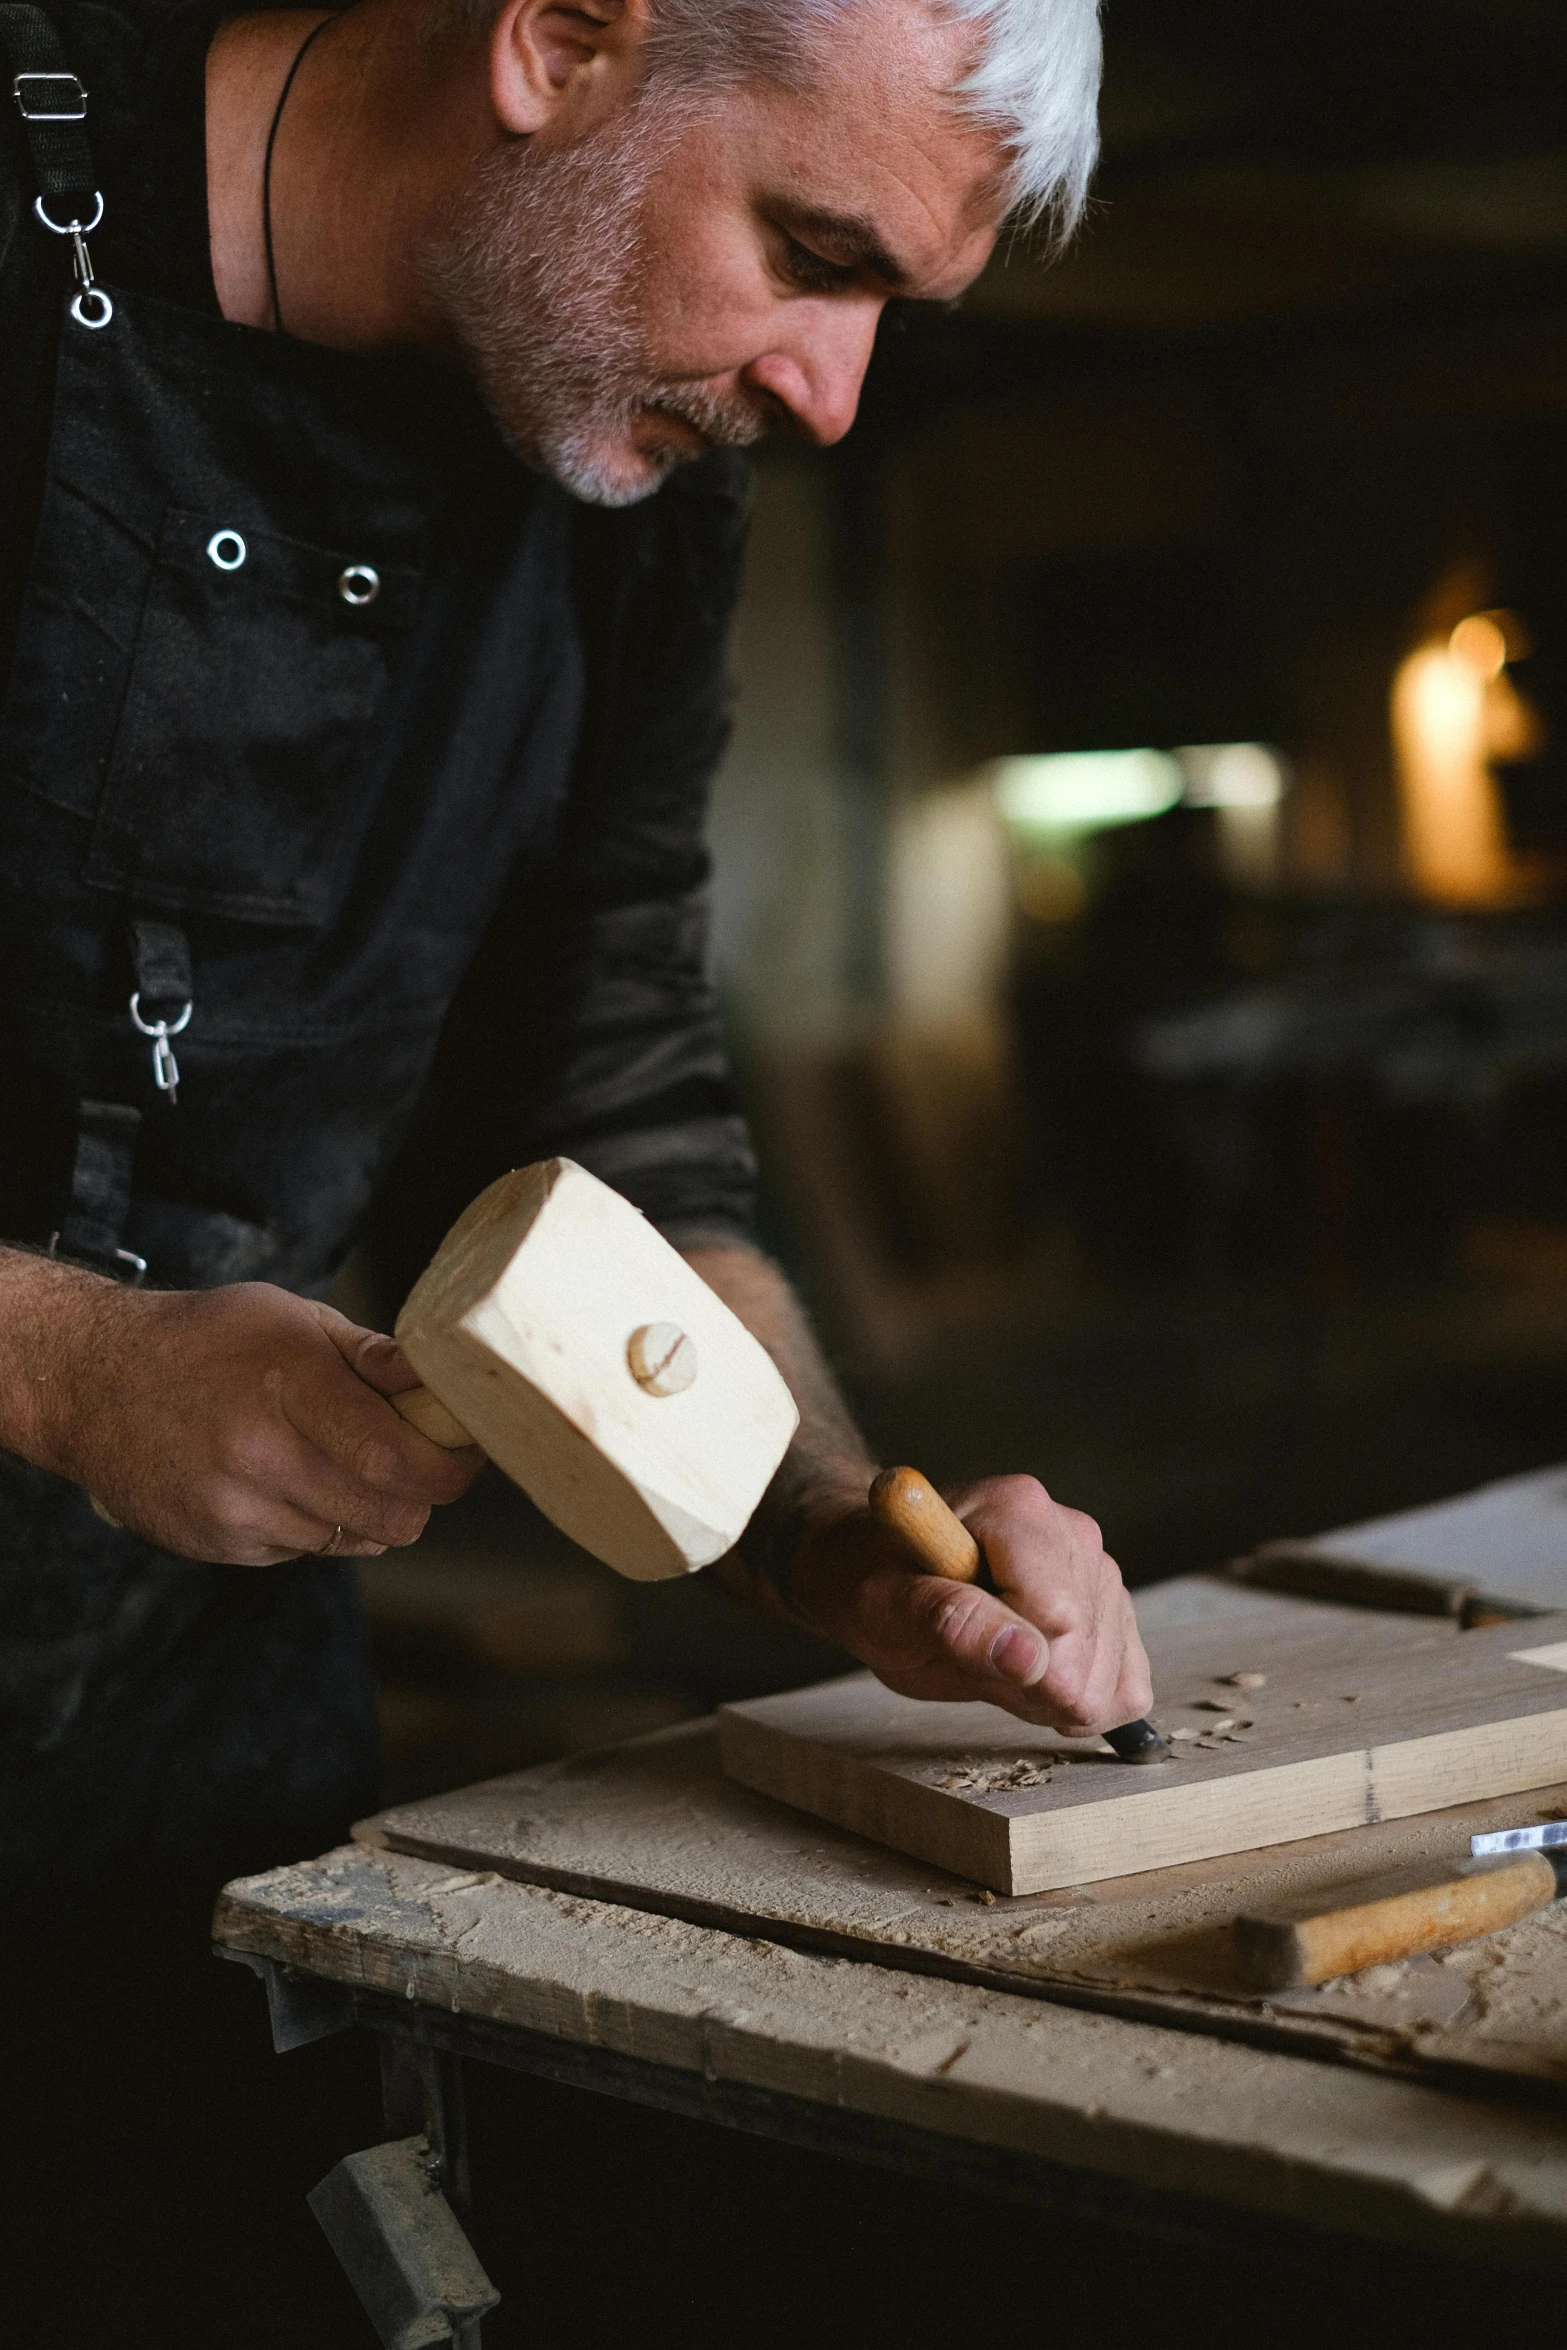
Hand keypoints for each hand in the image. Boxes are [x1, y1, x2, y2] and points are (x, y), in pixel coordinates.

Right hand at [36, 1279, 481, 1563]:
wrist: (91, 1381)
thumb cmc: (205, 1340)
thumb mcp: (290, 1317)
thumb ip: (370, 1356)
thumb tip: (440, 1382)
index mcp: (288, 1385)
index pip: (396, 1459)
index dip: (448, 1468)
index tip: (465, 1452)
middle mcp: (258, 1454)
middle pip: (388, 1515)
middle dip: (419, 1495)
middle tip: (415, 1460)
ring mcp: (231, 1508)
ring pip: (351, 1540)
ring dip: (366, 1510)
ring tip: (336, 1460)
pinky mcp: (212, 1544)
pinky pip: (300, 1552)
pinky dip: (313, 1525)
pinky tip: (282, 1480)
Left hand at [790, 1473, 1151, 1733]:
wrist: (881, 1570)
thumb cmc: (875, 1580)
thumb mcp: (883, 1605)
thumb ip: (951, 1623)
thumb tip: (1028, 1657)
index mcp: (1017, 1509)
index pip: (1057, 1616)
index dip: (1008, 1656)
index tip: (956, 1642)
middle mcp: (1073, 1529)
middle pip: (1084, 1648)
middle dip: (1025, 1682)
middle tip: (965, 1656)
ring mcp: (1102, 1568)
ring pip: (1110, 1674)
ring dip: (1046, 1696)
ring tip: (989, 1661)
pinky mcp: (1115, 1609)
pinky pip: (1129, 1685)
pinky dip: (1081, 1704)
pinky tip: (1030, 1677)